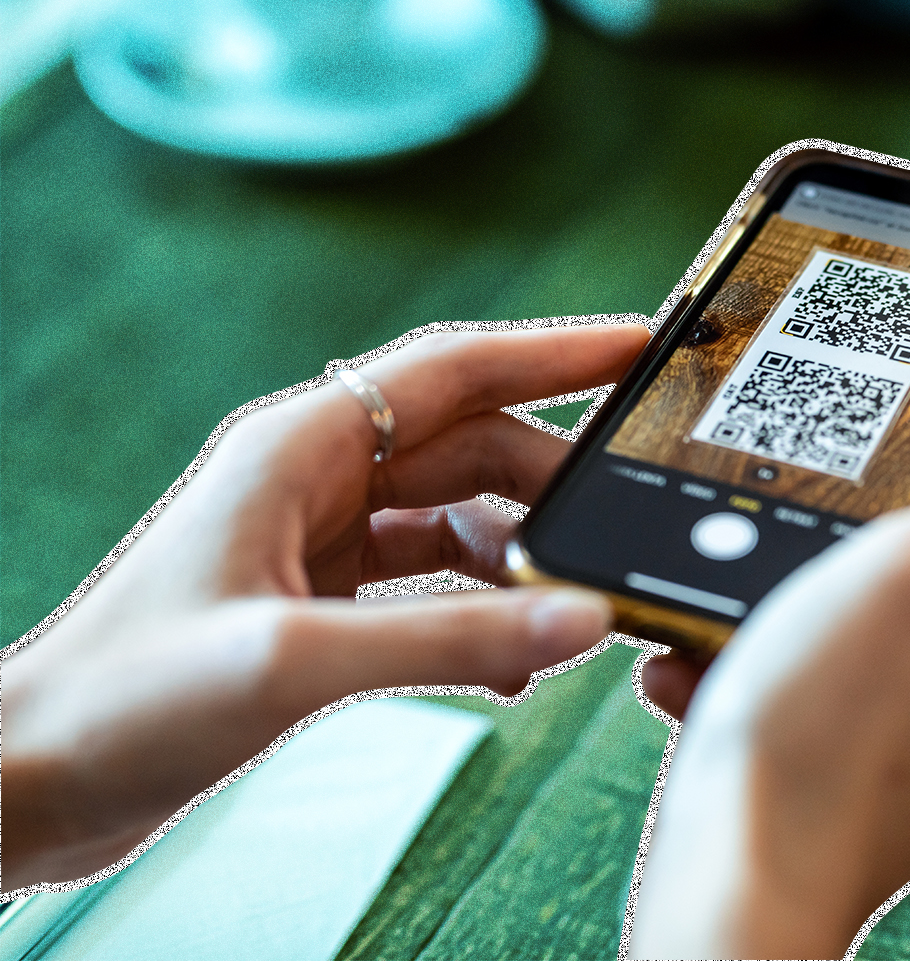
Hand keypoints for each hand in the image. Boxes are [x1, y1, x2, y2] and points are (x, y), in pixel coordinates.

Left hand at [1, 324, 650, 892]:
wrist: (34, 773)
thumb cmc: (128, 698)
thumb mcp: (297, 658)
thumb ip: (451, 637)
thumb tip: (583, 620)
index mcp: (300, 446)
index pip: (456, 369)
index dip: (554, 351)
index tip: (638, 348)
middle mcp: (314, 476)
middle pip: (468, 443)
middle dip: (553, 477)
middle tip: (631, 516)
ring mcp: (316, 537)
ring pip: (454, 513)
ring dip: (519, 552)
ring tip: (575, 600)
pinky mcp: (316, 598)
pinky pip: (428, 579)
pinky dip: (479, 607)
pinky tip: (513, 659)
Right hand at [631, 448, 909, 959]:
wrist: (741, 876)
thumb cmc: (820, 729)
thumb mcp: (909, 573)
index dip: (902, 523)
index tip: (841, 537)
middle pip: (905, 598)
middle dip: (820, 582)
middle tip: (767, 587)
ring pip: (843, 655)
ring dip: (770, 635)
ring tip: (720, 645)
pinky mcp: (857, 798)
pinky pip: (806, 715)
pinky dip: (752, 694)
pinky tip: (706, 693)